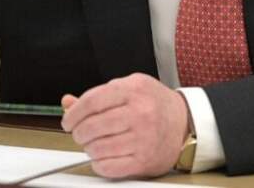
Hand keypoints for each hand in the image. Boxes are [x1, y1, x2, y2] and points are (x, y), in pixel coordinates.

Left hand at [61, 73, 188, 177]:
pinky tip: (103, 155)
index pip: (91, 102)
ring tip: (94, 142)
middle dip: (78, 132)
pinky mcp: (144, 161)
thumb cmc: (155, 103)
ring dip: (88, 147)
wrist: (185, 123)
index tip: (68, 121)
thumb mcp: (130, 87)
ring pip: (97, 148)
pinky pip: (108, 167)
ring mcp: (143, 139)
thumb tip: (68, 103)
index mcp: (133, 90)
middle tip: (79, 133)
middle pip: (91, 126)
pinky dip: (99, 163)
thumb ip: (99, 95)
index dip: (73, 114)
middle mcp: (139, 114)